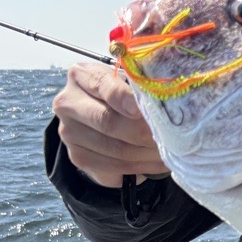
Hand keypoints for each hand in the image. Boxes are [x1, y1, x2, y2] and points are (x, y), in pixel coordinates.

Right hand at [51, 62, 168, 187]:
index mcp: (81, 75)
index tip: (143, 110)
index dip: (125, 98)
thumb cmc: (121, 91)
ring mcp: (69, 132)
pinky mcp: (78, 157)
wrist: (99, 114)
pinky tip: (160, 162)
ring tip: (172, 150)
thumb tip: (165, 99)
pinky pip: (116, 166)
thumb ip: (139, 84)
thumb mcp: (127, 78)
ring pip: (116, 148)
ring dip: (149, 153)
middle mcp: (68, 103)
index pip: (103, 85)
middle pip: (109, 122)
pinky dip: (144, 166)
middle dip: (145, 131)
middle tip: (172, 136)